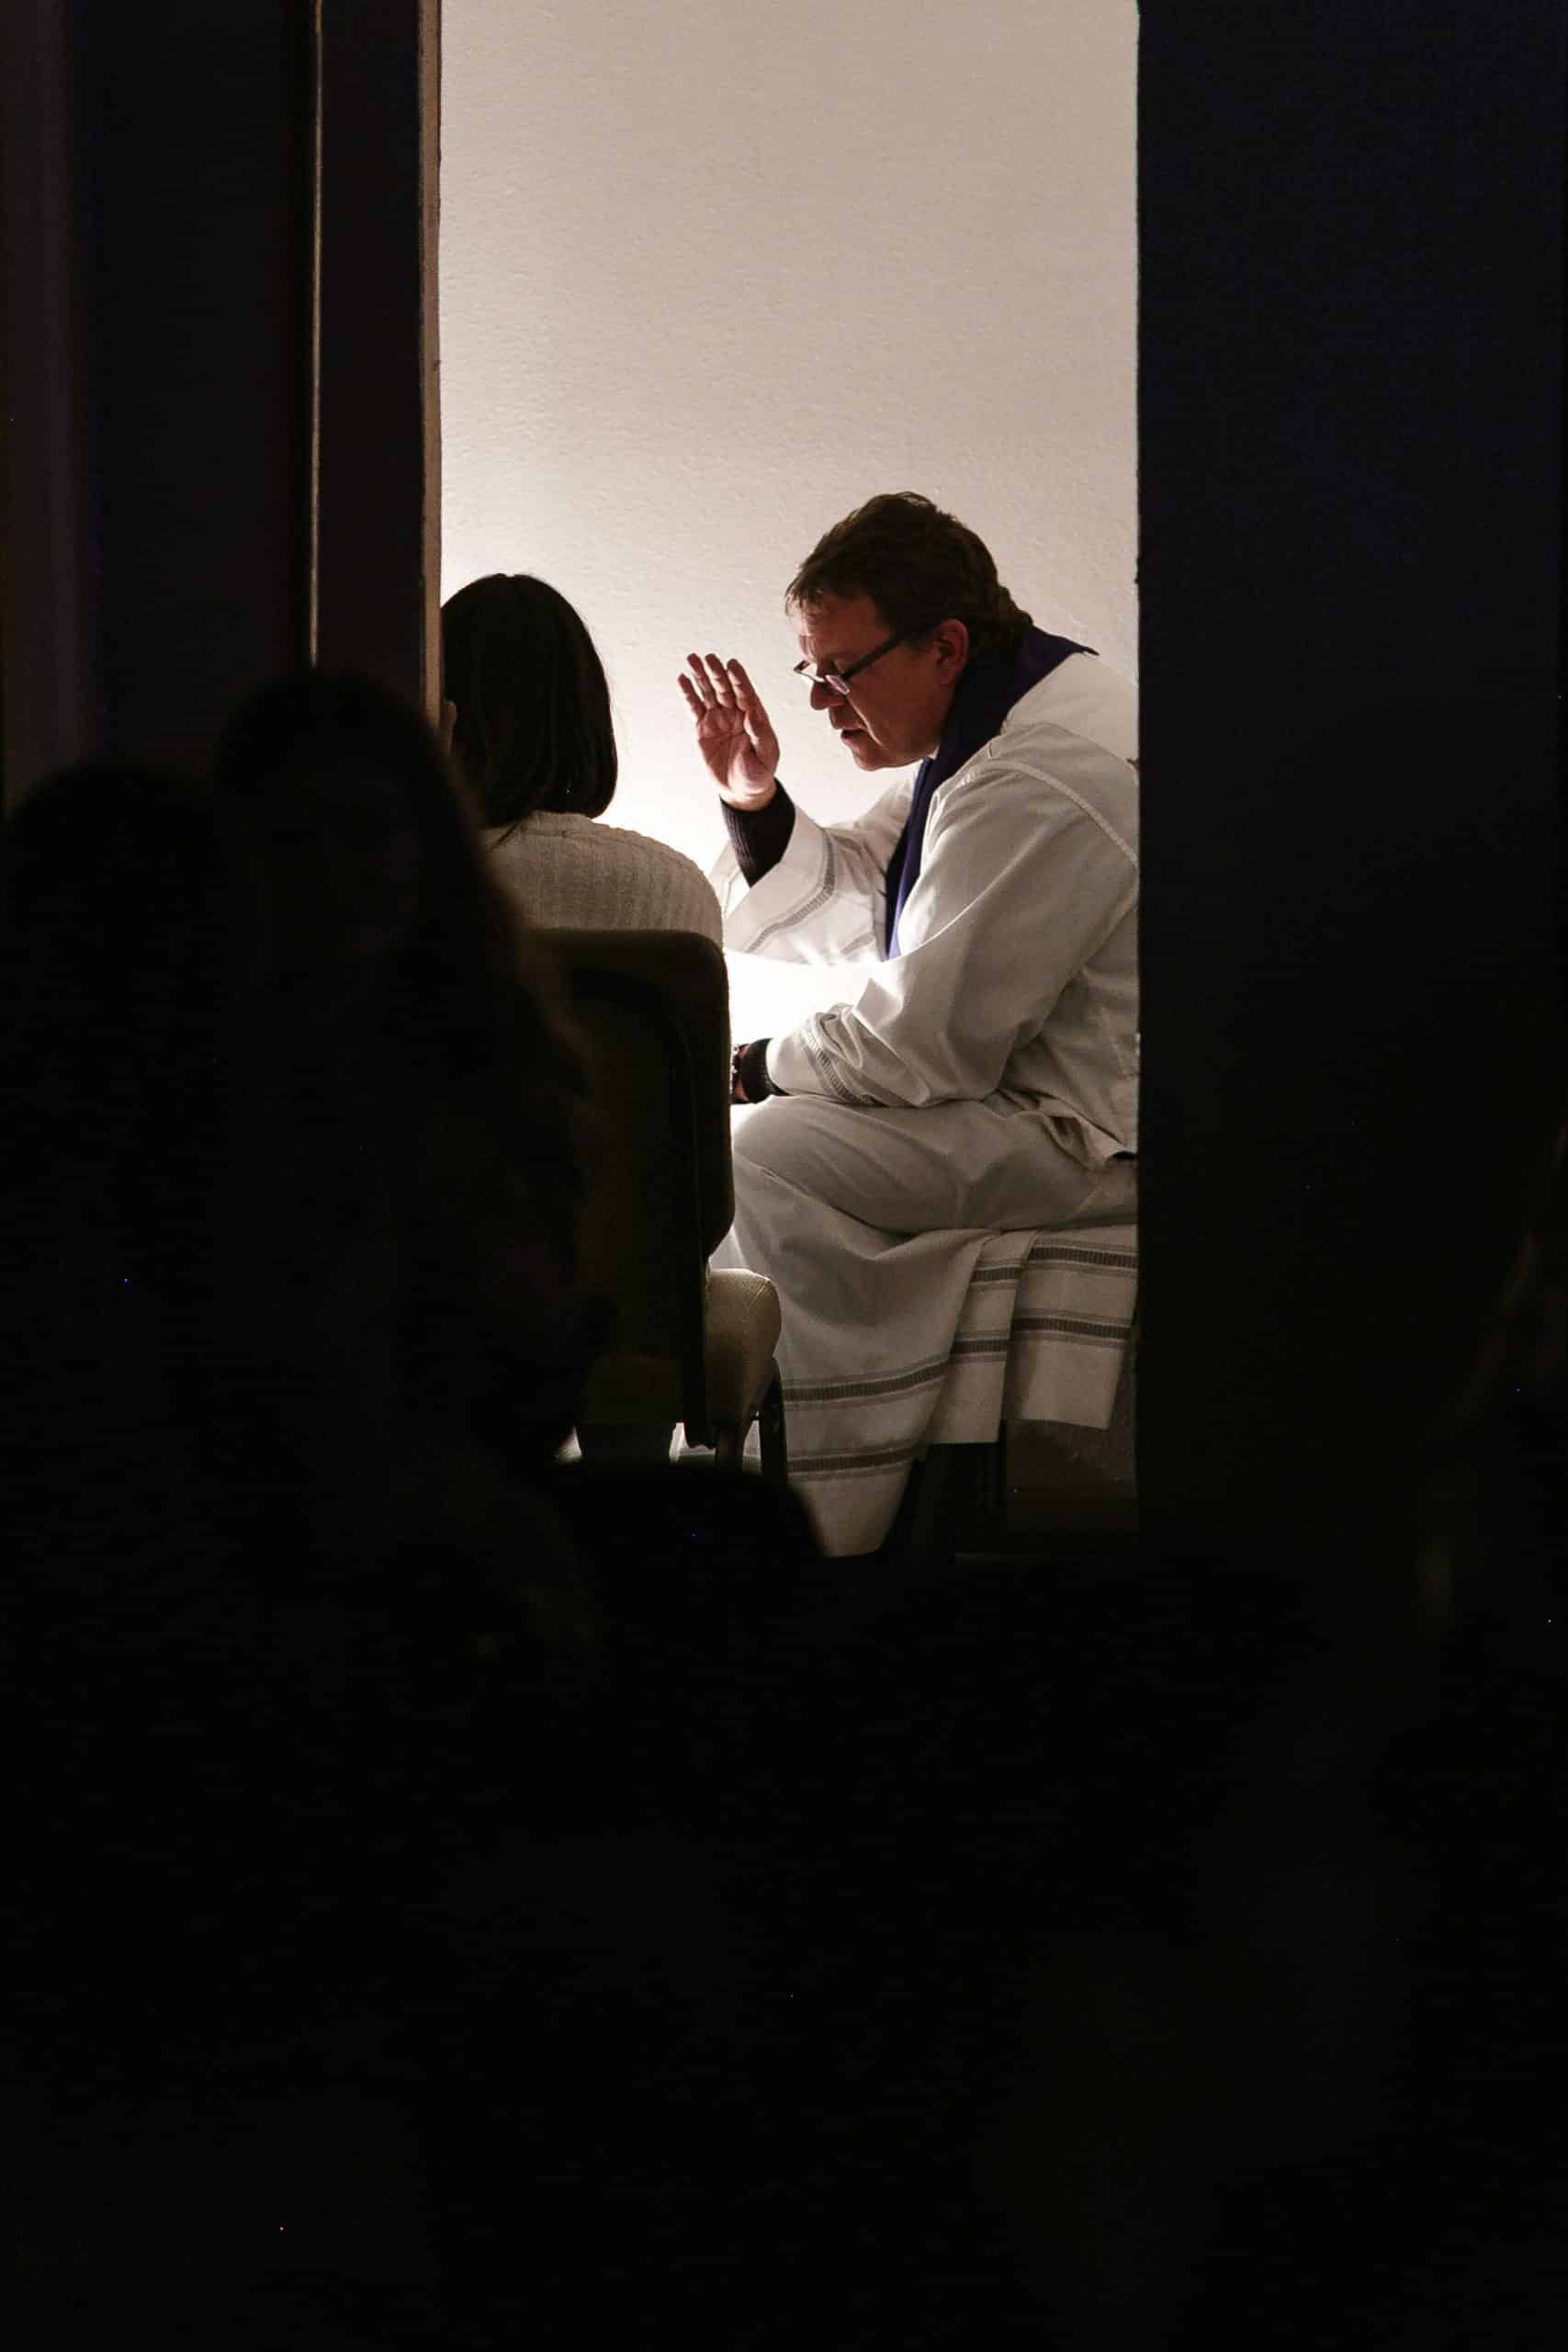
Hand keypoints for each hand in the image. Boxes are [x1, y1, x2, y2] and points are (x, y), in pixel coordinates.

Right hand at [678, 654, 779, 809]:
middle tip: (708, 658)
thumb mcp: (765, 756)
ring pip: (708, 693)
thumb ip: (760, 734)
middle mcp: (735, 712)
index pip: (745, 692)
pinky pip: (694, 708)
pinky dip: (688, 694)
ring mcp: (718, 718)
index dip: (739, 678)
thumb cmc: (758, 773)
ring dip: (700, 676)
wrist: (741, 790)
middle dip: (716, 673)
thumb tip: (753, 713)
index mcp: (754, 716)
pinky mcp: (703, 728)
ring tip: (691, 659)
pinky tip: (682, 680)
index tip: (731, 664)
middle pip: (724, 688)